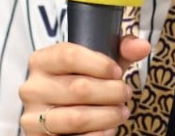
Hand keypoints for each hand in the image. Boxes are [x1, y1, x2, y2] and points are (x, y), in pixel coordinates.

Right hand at [19, 36, 151, 135]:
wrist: (59, 111)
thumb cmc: (81, 81)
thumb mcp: (99, 63)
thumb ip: (121, 50)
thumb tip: (142, 46)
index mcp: (42, 61)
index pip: (69, 55)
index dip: (99, 64)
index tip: (117, 72)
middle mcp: (32, 88)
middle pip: (78, 88)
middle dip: (111, 92)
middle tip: (126, 94)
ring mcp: (32, 116)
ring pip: (76, 118)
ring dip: (107, 116)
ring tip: (121, 112)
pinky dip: (97, 135)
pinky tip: (108, 128)